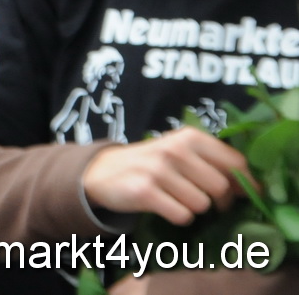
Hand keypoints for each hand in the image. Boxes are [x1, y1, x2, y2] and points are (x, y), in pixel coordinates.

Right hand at [82, 126, 247, 224]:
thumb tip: (251, 186)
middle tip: (204, 200)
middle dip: (218, 201)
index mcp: (189, 137)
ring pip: (202, 204)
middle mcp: (174, 150)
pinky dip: (178, 217)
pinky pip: (182, 215)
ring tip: (177, 199)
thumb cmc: (151, 163)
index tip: (245, 195)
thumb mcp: (180, 151)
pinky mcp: (145, 192)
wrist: (102, 171)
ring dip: (194, 208)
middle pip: (221, 188)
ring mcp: (158, 170)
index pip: (236, 163)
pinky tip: (165, 206)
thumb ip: (213, 161)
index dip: (247, 184)